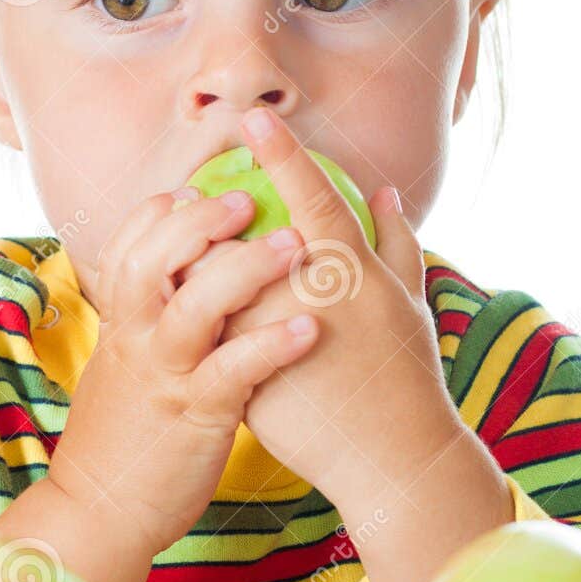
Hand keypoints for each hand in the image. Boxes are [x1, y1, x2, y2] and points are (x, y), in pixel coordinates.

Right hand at [47, 181, 319, 563]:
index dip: (157, 214)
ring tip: (295, 245)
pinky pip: (234, 372)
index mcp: (120, 328)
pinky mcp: (194, 416)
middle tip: (250, 197)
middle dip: (201, 221)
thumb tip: (175, 295)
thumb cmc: (123, 446)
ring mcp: (163, 376)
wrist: (98, 515)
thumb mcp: (123, 375)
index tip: (191, 189)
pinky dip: (272, 347)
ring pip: (195, 305)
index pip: (127, 249)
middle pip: (154, 259)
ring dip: (246, 269)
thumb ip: (146, 331)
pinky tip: (310, 329)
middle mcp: (136, 342)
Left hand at [206, 109, 463, 517]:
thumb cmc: (406, 381)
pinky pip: (205, 338)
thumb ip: (397, 243)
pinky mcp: (244, 380)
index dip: (282, 155)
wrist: (390, 462)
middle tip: (189, 191)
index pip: (312, 197)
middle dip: (210, 213)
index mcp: (353, 272)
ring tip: (170, 249)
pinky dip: (188, 318)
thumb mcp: (410, 305)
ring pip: (213, 287)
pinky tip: (173, 307)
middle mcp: (309, 298)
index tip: (252, 119)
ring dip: (189, 265)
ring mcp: (271, 340)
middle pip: (243, 239)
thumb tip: (386, 192)